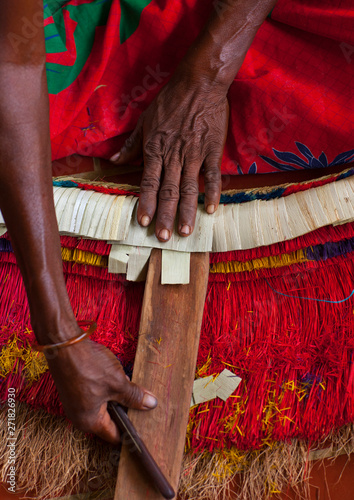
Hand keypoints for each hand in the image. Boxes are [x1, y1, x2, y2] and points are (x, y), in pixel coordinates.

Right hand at [46, 338, 156, 444]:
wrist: (64, 344)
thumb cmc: (88, 366)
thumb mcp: (117, 382)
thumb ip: (134, 396)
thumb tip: (151, 404)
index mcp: (90, 422)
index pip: (115, 436)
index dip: (131, 431)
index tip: (146, 425)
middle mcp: (80, 417)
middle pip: (110, 420)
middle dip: (125, 410)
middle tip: (143, 401)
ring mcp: (76, 403)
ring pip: (103, 405)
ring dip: (116, 396)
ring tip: (129, 384)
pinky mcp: (75, 389)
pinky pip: (96, 394)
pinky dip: (107, 388)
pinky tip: (115, 375)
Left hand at [111, 73, 228, 241]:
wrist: (198, 83)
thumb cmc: (169, 101)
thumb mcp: (144, 120)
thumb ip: (131, 144)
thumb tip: (113, 160)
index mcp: (155, 149)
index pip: (148, 182)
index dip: (145, 203)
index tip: (142, 222)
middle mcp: (173, 155)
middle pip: (168, 191)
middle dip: (165, 216)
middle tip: (164, 237)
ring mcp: (194, 154)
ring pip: (189, 188)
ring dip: (187, 211)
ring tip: (186, 232)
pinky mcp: (212, 149)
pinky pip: (212, 174)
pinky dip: (212, 192)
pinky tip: (211, 209)